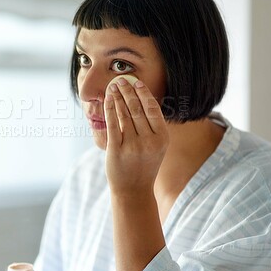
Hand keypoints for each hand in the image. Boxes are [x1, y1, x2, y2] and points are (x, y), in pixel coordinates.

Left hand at [104, 78, 168, 195]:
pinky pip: (112, 124)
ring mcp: (132, 146)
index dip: (143, 93)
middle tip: (121, 80)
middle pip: (137, 109)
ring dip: (117, 97)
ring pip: (124, 114)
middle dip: (128, 91)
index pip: (153, 109)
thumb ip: (153, 127)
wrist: (134, 190)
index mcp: (162, 138)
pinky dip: (109, 109)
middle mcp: (149, 141)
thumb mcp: (156, 147)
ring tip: (113, 87)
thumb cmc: (144, 165)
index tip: (136, 82)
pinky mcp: (116, 150)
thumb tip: (142, 100)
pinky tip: (107, 100)